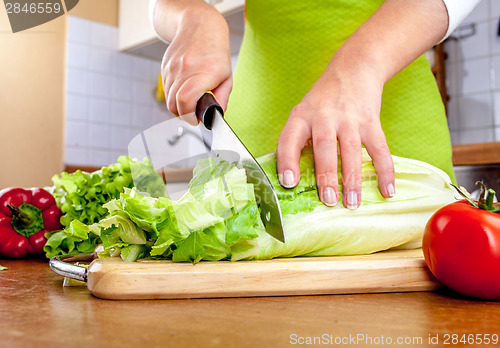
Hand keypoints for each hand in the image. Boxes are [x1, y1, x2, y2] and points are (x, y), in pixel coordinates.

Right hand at [161, 7, 232, 123]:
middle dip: (184, 114)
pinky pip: (166, 90)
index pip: (186, 100)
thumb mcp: (227, 77)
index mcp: (205, 72)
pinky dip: (174, 96)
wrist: (199, 27)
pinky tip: (184, 89)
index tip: (196, 119)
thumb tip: (215, 118)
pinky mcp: (165, 67)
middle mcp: (186, 69)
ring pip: (168, 99)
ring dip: (178, 106)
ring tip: (191, 101)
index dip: (189, 115)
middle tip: (194, 113)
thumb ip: (221, 100)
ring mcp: (172, 68)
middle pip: (174, 105)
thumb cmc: (216, 53)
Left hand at [276, 61, 394, 208]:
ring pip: (351, 150)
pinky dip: (384, 171)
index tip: (289, 182)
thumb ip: (297, 141)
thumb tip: (293, 182)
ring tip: (352, 203)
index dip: (287, 161)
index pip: (289, 140)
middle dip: (326, 175)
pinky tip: (387, 191)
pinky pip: (379, 149)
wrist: (353, 69)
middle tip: (328, 200)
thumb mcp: (303, 114)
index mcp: (301, 117)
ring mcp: (349, 118)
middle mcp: (323, 116)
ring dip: (352, 179)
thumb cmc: (322, 102)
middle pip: (324, 146)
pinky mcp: (371, 121)